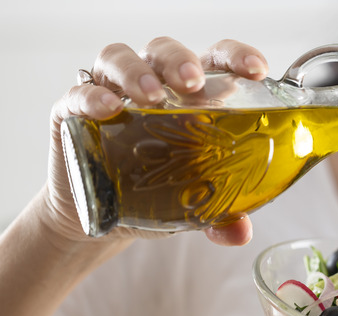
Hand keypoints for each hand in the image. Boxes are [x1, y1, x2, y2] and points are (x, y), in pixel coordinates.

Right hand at [46, 37, 268, 245]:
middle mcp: (153, 86)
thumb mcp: (195, 205)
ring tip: (152, 96)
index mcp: (192, 96)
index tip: (257, 69)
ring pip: (119, 59)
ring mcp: (111, 94)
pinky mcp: (73, 112)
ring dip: (137, 72)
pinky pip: (78, 92)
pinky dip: (91, 96)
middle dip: (181, 60)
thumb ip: (221, 217)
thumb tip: (240, 234)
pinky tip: (107, 108)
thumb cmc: (158, 194)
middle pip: (165, 51)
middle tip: (194, 82)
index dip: (236, 56)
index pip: (217, 60)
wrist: (101, 219)